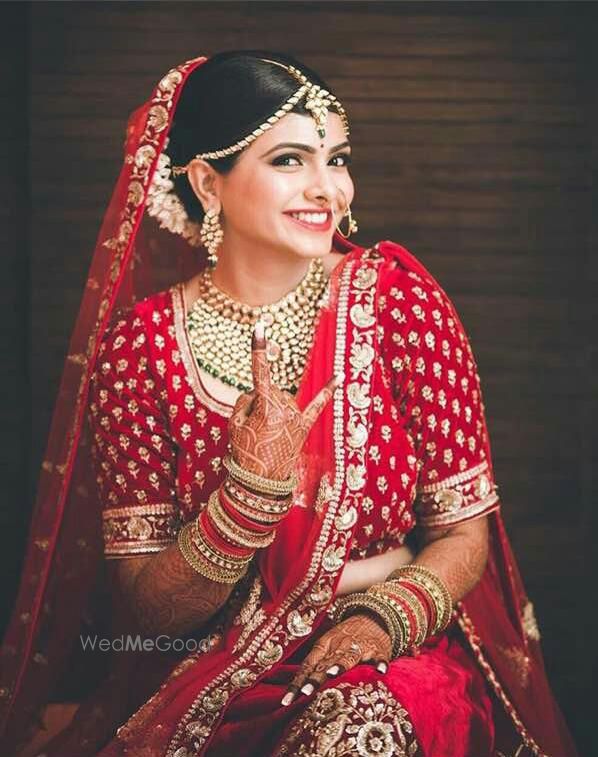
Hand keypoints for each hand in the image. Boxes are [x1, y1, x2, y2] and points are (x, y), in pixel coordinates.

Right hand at [229, 321, 340, 479]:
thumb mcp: (234, 424)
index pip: (260, 372)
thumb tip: (258, 393)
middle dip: (259, 403)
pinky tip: (339, 377)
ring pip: (283, 399)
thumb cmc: (244, 451)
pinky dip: (328, 391)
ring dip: (273, 410)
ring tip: (266, 434)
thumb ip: (244, 400)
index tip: (260, 326)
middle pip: (269, 390)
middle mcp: (286, 408)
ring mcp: (297, 418)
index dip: (258, 348)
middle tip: (252, 428)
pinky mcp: (305, 427)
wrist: (260, 483)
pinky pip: (317, 405)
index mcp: (267, 406)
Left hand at [280, 613, 391, 705]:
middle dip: (315, 678)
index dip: (297, 682)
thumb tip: (297, 690)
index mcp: (324, 645)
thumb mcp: (328, 647)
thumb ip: (316, 665)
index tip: (287, 700)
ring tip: (333, 674)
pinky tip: (380, 671)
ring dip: (341, 665)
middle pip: (325, 664)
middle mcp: (339, 646)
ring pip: (348, 657)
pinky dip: (379, 663)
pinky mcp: (377, 650)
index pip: (308, 664)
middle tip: (306, 691)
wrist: (372, 618)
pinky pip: (378, 657)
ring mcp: (359, 647)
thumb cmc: (345, 639)